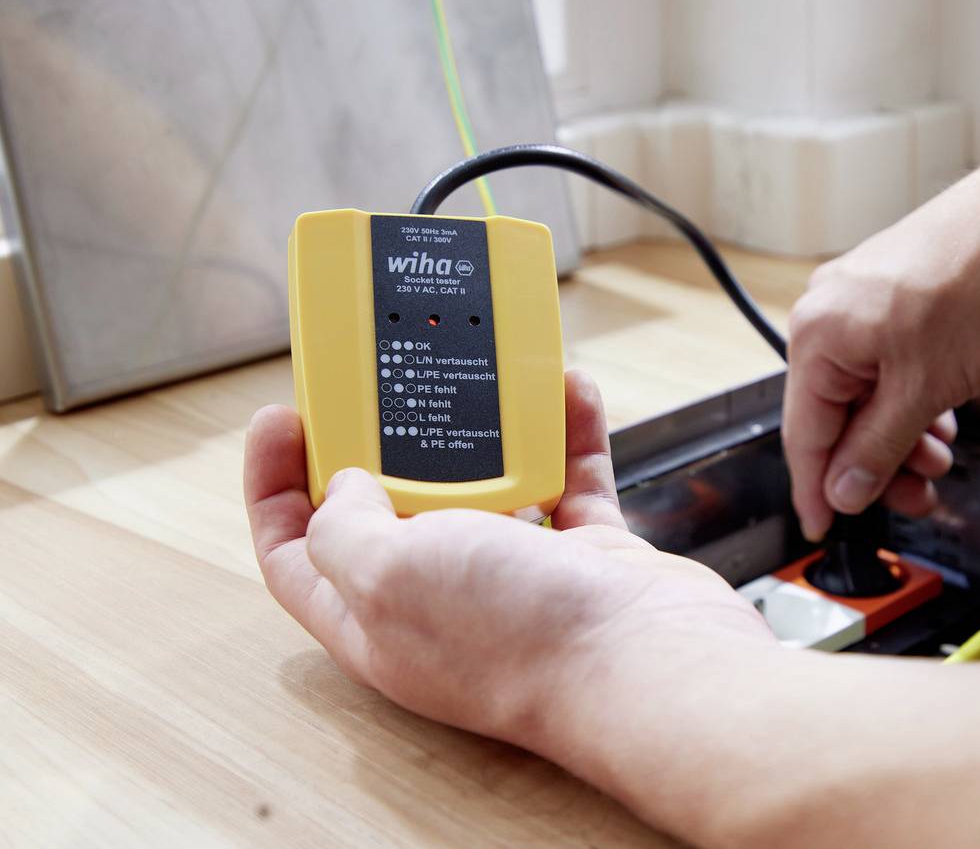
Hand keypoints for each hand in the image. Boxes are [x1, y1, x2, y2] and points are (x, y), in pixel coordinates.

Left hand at [244, 370, 772, 750]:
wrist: (648, 662)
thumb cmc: (519, 638)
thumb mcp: (389, 574)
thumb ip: (343, 531)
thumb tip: (345, 489)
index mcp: (376, 618)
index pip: (295, 554)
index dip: (274, 487)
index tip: (283, 418)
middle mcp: (440, 600)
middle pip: (389, 509)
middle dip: (383, 441)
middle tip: (383, 379)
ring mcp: (515, 579)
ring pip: (484, 488)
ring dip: (481, 431)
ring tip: (478, 374)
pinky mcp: (582, 559)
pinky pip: (568, 481)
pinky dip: (565, 434)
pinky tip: (566, 391)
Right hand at [784, 167, 979, 539]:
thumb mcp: (924, 390)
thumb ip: (877, 449)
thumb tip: (844, 490)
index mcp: (817, 336)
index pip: (804, 435)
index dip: (816, 490)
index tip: (822, 528)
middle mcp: (829, 315)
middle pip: (837, 416)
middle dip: (877, 463)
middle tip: (914, 498)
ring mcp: (861, 303)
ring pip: (867, 395)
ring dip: (900, 435)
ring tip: (939, 457)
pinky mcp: (895, 298)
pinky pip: (888, 368)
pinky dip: (911, 400)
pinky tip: (942, 418)